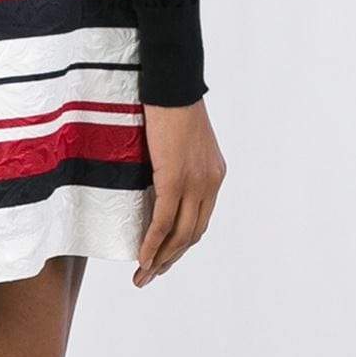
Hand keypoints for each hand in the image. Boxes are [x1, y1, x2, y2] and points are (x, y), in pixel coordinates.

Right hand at [133, 98, 225, 286]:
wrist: (172, 82)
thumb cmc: (171, 100)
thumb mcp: (180, 137)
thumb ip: (176, 158)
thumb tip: (157, 167)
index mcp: (214, 174)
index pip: (200, 220)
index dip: (182, 243)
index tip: (163, 256)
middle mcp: (210, 183)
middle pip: (193, 235)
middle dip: (171, 258)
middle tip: (150, 274)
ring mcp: (195, 182)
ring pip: (180, 234)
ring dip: (161, 258)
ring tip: (143, 274)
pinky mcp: (175, 178)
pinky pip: (164, 220)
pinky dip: (153, 242)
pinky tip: (142, 257)